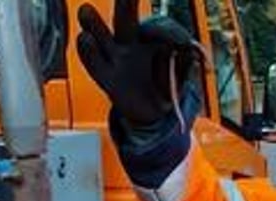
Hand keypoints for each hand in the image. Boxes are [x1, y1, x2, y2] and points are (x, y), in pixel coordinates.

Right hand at [77, 0, 198, 125]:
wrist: (154, 114)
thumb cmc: (166, 86)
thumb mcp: (181, 75)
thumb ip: (185, 64)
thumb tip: (191, 53)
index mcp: (150, 39)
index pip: (156, 28)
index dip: (169, 33)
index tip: (182, 44)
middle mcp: (129, 43)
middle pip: (124, 19)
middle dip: (125, 4)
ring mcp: (115, 60)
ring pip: (102, 38)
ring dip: (94, 24)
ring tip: (85, 10)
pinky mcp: (107, 79)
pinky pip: (95, 64)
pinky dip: (89, 53)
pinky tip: (84, 39)